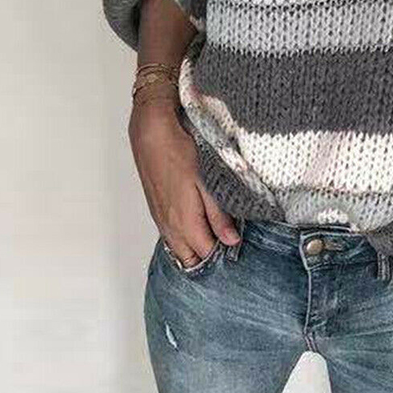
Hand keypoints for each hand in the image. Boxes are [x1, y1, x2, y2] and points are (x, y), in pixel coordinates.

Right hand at [128, 90, 239, 268]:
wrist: (152, 133)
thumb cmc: (180, 151)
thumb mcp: (207, 182)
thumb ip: (218, 214)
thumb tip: (231, 240)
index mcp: (184, 221)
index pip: (206, 255)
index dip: (224, 255)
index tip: (240, 247)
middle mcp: (169, 225)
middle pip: (190, 259)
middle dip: (209, 257)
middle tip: (229, 243)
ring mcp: (161, 218)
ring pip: (179, 248)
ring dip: (196, 247)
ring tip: (217, 234)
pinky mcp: (157, 209)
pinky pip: (171, 235)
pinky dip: (185, 237)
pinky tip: (199, 224)